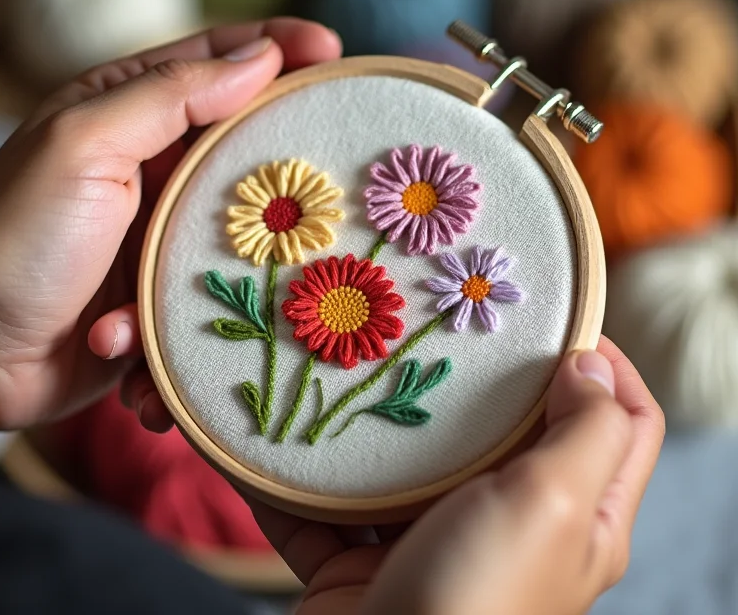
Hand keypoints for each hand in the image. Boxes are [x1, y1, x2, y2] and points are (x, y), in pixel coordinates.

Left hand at [0, 19, 341, 431]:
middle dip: (293, 148)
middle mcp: (154, 164)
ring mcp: (166, 228)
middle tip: (344, 153)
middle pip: (245, 138)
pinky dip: (213, 303)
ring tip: (273, 262)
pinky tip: (179, 320)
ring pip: (246, 220)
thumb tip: (258, 58)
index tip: (334, 51)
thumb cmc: (18, 241)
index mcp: (128, 111)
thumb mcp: (85, 146)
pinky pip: (219, 285)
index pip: (215, 60)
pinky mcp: (171, 286)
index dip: (278, 47)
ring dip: (256, 248)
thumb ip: (170, 97)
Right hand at [251, 338, 663, 614]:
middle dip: (484, 377)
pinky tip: (283, 428)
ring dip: (383, 420)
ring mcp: (434, 541)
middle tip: (450, 324)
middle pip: (514, 431)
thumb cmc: (475, 598)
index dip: (606, 363)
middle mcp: (512, 526)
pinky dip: (306, 476)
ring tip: (359, 360)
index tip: (556, 319)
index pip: (624, 422)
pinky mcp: (368, 559)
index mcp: (579, 515)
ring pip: (417, 461)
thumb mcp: (554, 505)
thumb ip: (586, 431)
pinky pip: (334, 505)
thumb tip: (591, 366)